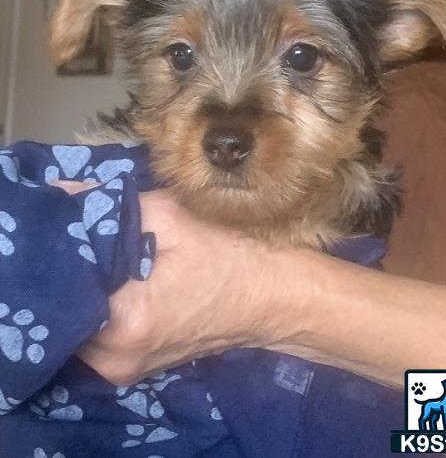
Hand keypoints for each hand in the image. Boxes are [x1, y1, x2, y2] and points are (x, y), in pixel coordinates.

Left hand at [76, 190, 280, 383]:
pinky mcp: (131, 369)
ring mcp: (122, 371)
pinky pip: (93, 335)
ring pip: (74, 322)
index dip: (59, 248)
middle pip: (62, 306)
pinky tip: (111, 280)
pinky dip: (95, 306)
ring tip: (96, 256)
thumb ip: (108, 204)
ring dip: (80, 288)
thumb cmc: (226, 254)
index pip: (61, 282)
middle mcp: (115, 359)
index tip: (62, 222)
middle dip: (67, 268)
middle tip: (76, 234)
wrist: (269, 297)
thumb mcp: (169, 216)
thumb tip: (58, 194)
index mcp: (125, 320)